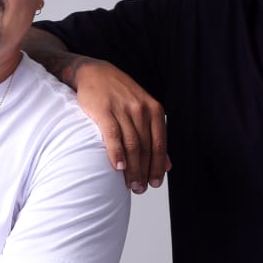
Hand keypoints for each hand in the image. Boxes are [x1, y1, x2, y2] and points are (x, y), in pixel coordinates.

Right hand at [73, 61, 170, 192]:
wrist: (94, 73)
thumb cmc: (119, 95)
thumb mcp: (143, 111)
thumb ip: (155, 136)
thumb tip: (167, 165)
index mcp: (154, 110)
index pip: (159, 144)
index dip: (158, 167)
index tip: (155, 183)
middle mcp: (140, 109)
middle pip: (146, 148)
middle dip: (144, 172)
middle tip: (140, 189)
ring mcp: (122, 109)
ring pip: (131, 145)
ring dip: (132, 169)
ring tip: (130, 184)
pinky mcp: (104, 110)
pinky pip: (113, 136)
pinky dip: (116, 153)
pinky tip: (118, 168)